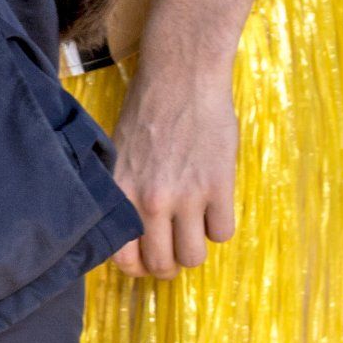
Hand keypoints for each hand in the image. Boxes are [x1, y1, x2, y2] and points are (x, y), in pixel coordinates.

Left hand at [107, 25, 238, 278]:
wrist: (182, 76)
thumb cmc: (147, 108)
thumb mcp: (119, 151)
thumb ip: (123, 190)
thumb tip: (128, 229)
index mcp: (121, 191)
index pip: (123, 258)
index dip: (137, 265)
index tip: (145, 257)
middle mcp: (150, 200)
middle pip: (162, 266)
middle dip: (168, 264)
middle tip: (173, 247)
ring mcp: (186, 196)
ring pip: (194, 257)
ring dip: (195, 247)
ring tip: (194, 226)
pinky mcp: (218, 187)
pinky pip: (223, 234)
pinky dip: (220, 225)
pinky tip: (213, 204)